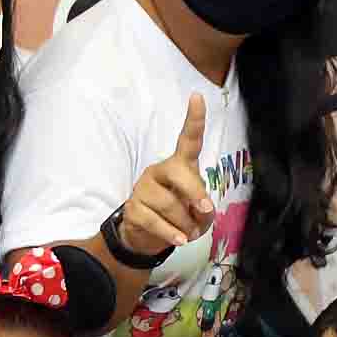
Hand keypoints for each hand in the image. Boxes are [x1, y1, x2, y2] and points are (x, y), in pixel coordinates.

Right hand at [114, 94, 216, 261]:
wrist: (147, 237)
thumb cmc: (179, 217)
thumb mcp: (199, 214)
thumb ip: (203, 209)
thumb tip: (199, 209)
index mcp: (179, 166)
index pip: (188, 140)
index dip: (194, 119)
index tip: (197, 97)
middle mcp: (160, 171)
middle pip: (178, 172)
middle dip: (194, 192)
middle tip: (204, 210)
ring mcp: (143, 188)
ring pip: (168, 203)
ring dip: (184, 223)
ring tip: (188, 232)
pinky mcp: (132, 208)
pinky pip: (154, 221)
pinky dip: (170, 233)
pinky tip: (179, 240)